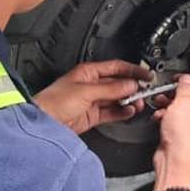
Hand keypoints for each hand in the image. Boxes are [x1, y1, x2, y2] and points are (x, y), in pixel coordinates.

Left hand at [36, 60, 151, 134]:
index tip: (146, 75)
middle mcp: (91, 85)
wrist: (43, 123)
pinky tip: (129, 112)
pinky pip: (112, 112)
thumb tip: (129, 85)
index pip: (116, 67)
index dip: (132, 70)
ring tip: (138, 103)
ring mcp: (92, 101)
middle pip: (118, 83)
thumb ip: (110, 89)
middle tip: (144, 91)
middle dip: (132, 87)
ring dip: (129, 101)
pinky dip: (122, 112)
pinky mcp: (92, 115)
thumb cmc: (54, 101)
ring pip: (116, 99)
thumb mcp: (86, 91)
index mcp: (88, 72)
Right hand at [151, 75, 189, 186]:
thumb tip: (187, 79)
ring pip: (182, 109)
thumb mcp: (182, 103)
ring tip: (161, 103)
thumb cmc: (184, 137)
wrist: (175, 160)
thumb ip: (185, 87)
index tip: (181, 78)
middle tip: (168, 90)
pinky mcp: (182, 135)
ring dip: (169, 104)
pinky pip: (174, 120)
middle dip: (177, 93)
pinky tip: (160, 117)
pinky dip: (166, 116)